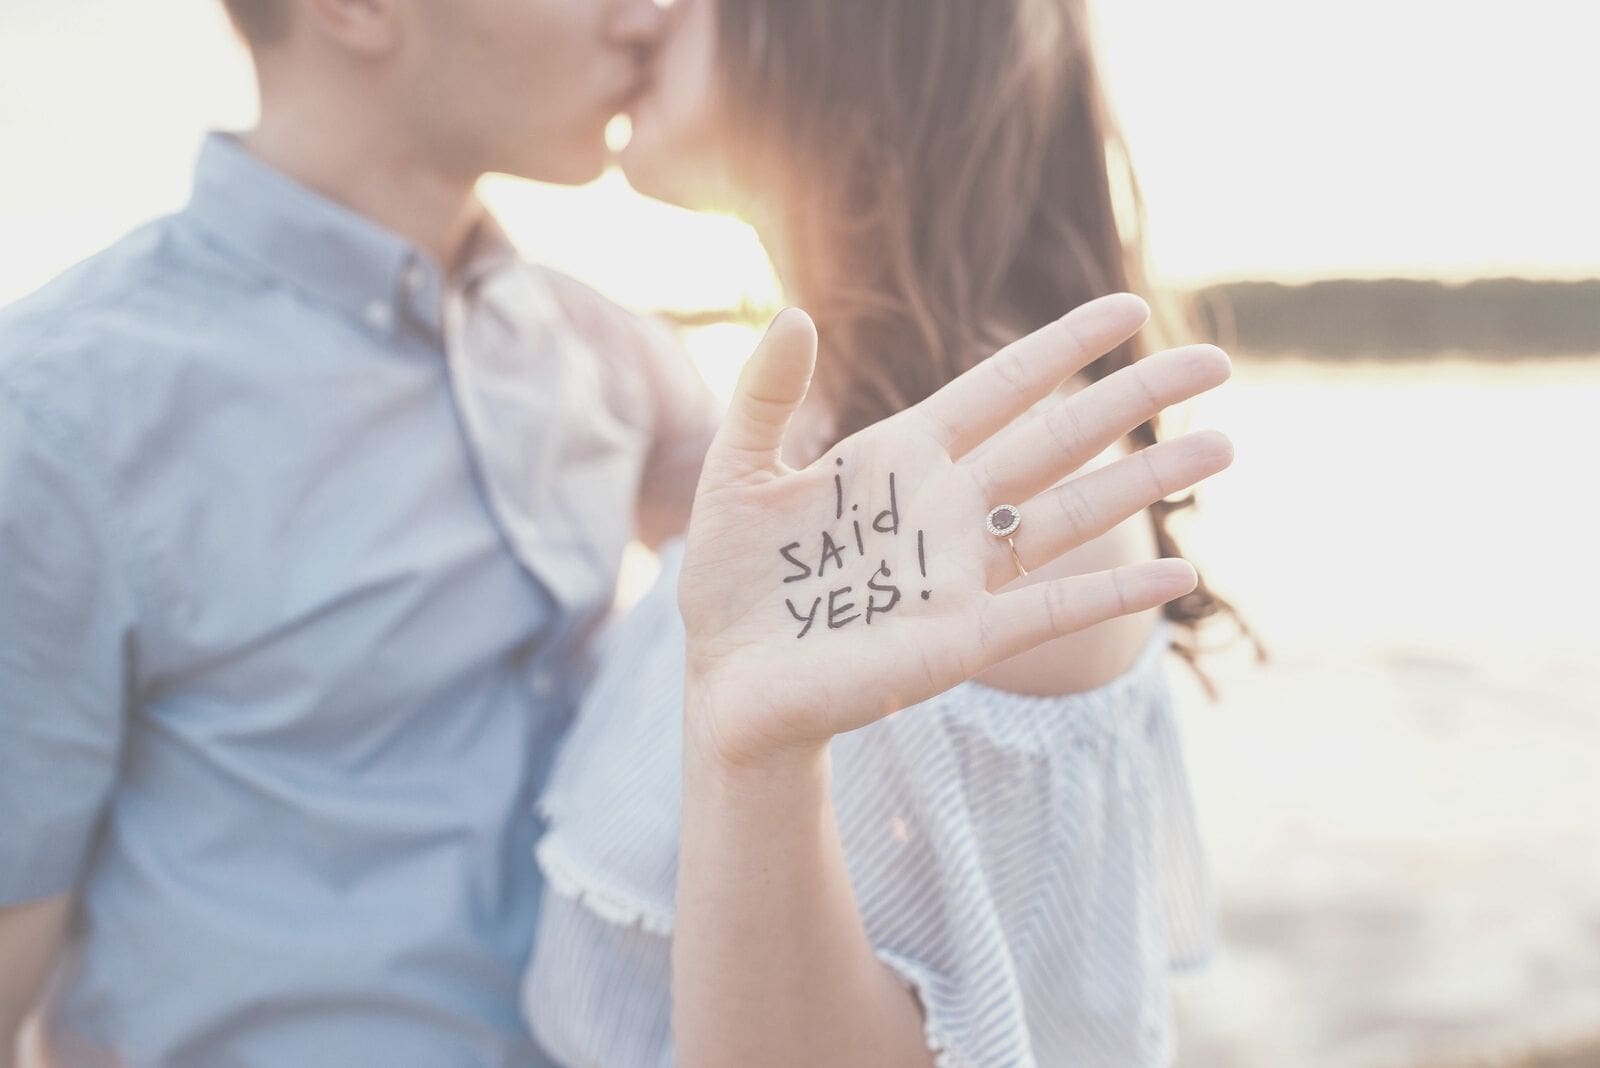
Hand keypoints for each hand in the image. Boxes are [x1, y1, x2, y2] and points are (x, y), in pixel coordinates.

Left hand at [678, 294, 1232, 767]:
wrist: (727, 681)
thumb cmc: (732, 580)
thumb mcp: (737, 473)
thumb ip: (766, 397)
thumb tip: (799, 314)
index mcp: (900, 456)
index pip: (1001, 385)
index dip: (1063, 346)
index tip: (1129, 307)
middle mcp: (948, 506)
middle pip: (1062, 437)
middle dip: (1137, 400)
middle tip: (1216, 364)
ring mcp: (963, 572)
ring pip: (1075, 512)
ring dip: (1148, 480)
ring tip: (1227, 446)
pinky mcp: (962, 637)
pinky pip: (1053, 609)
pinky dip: (1117, 594)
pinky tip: (1181, 572)